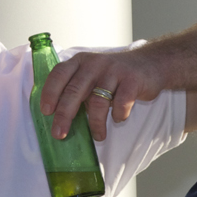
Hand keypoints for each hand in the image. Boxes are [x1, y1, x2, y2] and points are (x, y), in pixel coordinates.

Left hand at [40, 46, 165, 140]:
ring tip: (98, 135)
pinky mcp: (132, 81)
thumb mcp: (93, 73)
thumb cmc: (115, 74)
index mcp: (81, 61)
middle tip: (60, 134)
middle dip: (65, 115)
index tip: (45, 111)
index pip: (59, 74)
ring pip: (98, 102)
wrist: (150, 63)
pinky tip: (118, 118)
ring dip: (96, 124)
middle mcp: (94, 64)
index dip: (50, 93)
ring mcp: (113, 71)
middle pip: (74, 91)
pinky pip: (121, 104)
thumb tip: (59, 117)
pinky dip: (118, 115)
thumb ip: (77, 87)